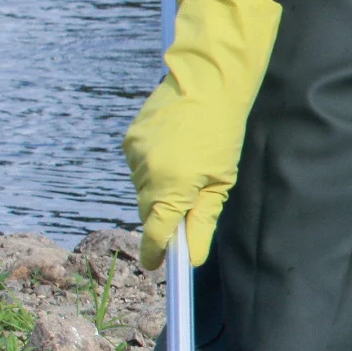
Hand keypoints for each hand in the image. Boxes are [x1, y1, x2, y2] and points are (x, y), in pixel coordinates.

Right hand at [123, 0, 283, 269]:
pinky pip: (139, 167)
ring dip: (160, 189)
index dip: (154, 252)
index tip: (155, 267)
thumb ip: (202, 221)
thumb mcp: (220, 183)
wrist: (206, 83)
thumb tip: (191, 257)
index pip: (155, 232)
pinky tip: (174, 149)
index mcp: (171, 186)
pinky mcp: (129, 140)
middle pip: (148, 212)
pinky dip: (153, 168)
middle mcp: (146, 172)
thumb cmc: (222, 133)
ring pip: (143, 189)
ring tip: (186, 164)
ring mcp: (134, 155)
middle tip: (188, 200)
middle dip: (163, 216)